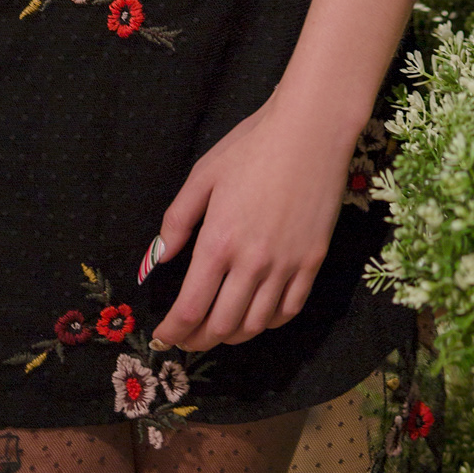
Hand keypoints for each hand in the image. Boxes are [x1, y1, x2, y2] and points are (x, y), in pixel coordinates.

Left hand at [145, 96, 354, 352]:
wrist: (310, 131)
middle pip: (222, 326)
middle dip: (199, 341)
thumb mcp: (203, 174)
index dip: (174, 331)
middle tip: (188, 340)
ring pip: (256, 325)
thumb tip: (160, 259)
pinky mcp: (313, 262)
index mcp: (218, 242)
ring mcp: (286, 266)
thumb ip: (177, 220)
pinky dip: (270, 323)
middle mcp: (252, 263)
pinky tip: (258, 316)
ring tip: (218, 331)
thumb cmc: (251, 146)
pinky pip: (290, 310)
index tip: (163, 336)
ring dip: (232, 337)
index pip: (191, 308)